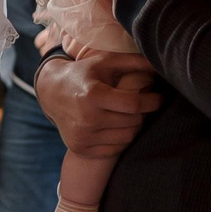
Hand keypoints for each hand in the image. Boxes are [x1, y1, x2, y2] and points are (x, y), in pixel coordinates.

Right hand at [35, 52, 160, 157]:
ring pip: (126, 138)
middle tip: (143, 106)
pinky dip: (121, 139)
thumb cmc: (84, 74)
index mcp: (93, 95)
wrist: (51, 92)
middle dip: (143, 113)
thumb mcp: (104, 62)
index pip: (133, 104)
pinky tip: (118, 127)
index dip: (152, 102)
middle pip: (132, 122)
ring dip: (133, 127)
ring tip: (131, 116)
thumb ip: (133, 61)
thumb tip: (159, 65)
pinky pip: (114, 150)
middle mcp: (86, 118)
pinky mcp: (80, 148)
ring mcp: (82, 136)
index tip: (160, 98)